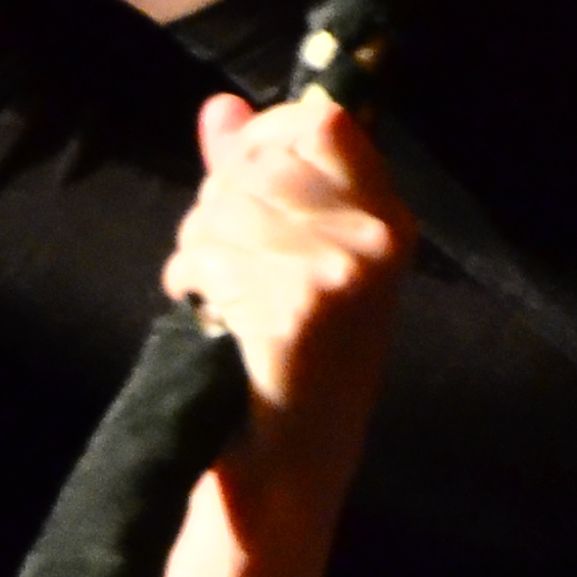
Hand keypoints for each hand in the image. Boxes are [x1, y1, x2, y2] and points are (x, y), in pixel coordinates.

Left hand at [160, 91, 409, 466]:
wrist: (288, 468)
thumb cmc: (288, 364)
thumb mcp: (291, 260)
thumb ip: (258, 177)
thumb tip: (221, 108)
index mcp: (388, 222)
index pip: (324, 122)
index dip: (264, 135)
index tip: (234, 176)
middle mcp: (375, 241)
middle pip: (261, 165)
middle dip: (215, 202)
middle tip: (211, 253)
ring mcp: (340, 274)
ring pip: (226, 209)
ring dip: (195, 246)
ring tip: (206, 288)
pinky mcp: (296, 307)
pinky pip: (211, 256)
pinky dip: (188, 280)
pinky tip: (200, 310)